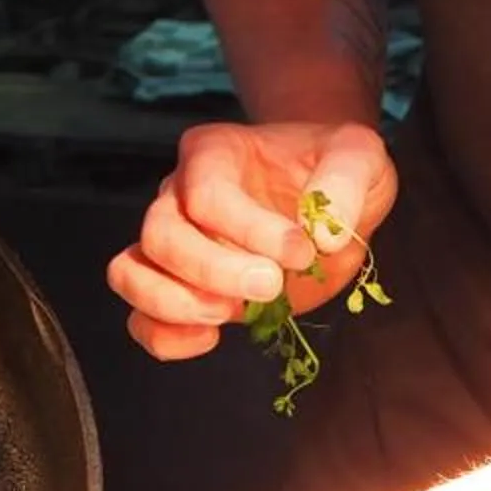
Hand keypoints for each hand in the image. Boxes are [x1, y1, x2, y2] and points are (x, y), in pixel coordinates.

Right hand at [108, 122, 394, 361]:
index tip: (303, 251)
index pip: (206, 194)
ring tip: (228, 314)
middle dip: (213, 269)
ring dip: (173, 303)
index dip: (251, 230)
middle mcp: (179, 193)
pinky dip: (165, 337)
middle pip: (159, 233)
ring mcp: (173, 243)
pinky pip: (140, 318)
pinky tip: (212, 338)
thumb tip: (323, 234)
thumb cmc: (335, 172)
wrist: (326, 201)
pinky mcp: (181, 289)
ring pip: (130, 272)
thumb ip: (348, 178)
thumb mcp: (361, 155)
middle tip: (271, 286)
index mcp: (214, 152)